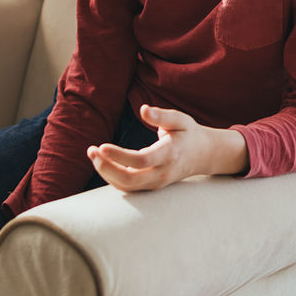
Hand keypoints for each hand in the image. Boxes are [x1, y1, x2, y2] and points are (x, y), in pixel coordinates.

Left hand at [87, 105, 247, 191]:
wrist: (203, 155)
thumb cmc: (188, 134)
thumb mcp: (180, 120)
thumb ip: (162, 115)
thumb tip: (143, 109)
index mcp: (169, 154)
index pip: (141, 161)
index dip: (119, 156)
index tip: (101, 146)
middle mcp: (162, 173)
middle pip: (130, 179)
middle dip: (106, 168)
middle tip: (91, 151)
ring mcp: (157, 183)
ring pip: (127, 186)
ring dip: (106, 173)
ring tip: (93, 154)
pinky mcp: (151, 186)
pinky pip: (129, 187)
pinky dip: (113, 177)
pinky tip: (103, 162)